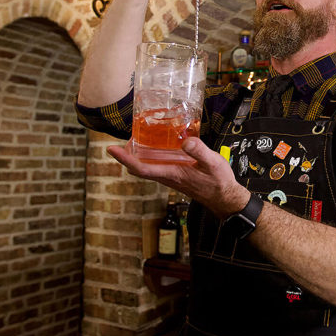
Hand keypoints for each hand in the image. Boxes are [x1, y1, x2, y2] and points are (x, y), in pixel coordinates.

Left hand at [107, 137, 248, 218]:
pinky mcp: (176, 176)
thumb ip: (199, 152)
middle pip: (139, 167)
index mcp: (172, 174)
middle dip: (128, 154)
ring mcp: (171, 177)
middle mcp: (167, 177)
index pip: (140, 168)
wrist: (225, 198)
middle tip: (127, 137)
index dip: (124, 158)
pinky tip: (160, 145)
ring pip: (147, 167)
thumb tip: (185, 141)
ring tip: (140, 136)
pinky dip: (152, 155)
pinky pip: (157, 166)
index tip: (111, 148)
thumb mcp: (213, 163)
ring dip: (138, 154)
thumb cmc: (219, 183)